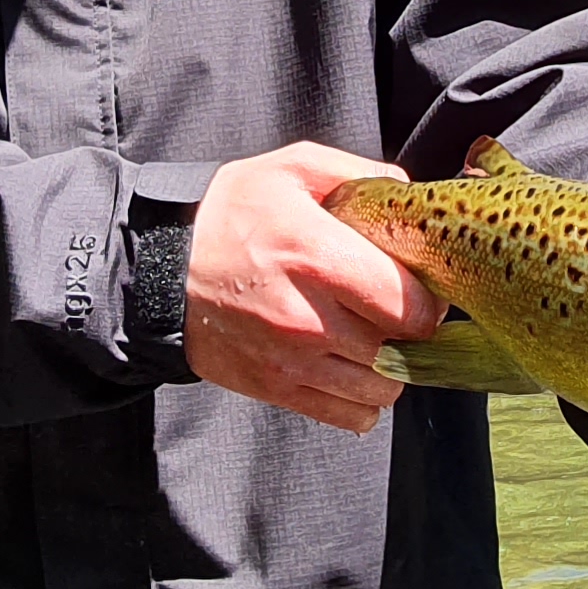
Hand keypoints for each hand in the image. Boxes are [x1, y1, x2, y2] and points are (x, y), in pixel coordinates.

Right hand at [185, 143, 448, 432]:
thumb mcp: (290, 170)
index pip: (408, 304)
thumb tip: (408, 195)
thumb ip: (358, 174)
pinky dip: (362, 401)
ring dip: (389, 368)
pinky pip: (351, 418)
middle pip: (401, 349)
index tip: (421, 288)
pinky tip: (351, 369)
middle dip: (411, 332)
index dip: (428, 299)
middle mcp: (307, 317)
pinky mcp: (277, 389)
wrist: (159, 272)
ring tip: (373, 339)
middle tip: (397, 311)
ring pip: (382, 389)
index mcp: (315, 255)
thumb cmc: (230, 216)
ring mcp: (292, 360)